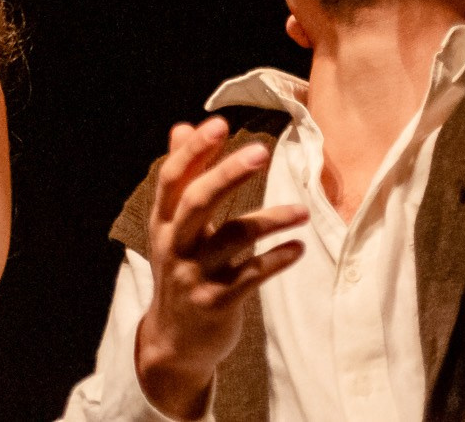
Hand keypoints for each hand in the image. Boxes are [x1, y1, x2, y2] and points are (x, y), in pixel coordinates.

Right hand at [130, 119, 306, 419]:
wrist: (174, 341)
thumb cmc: (181, 272)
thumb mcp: (171, 227)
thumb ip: (181, 179)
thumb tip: (183, 126)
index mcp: (162, 222)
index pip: (172, 178)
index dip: (194, 150)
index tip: (218, 123)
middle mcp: (174, 244)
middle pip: (197, 201)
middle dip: (228, 173)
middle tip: (261, 150)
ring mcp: (195, 274)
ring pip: (231, 237)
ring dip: (269, 220)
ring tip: (303, 212)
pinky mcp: (218, 302)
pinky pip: (251, 276)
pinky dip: (276, 260)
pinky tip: (298, 249)